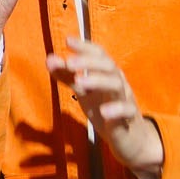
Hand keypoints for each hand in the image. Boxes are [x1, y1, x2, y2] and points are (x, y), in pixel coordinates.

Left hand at [48, 36, 163, 178]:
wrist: (128, 138)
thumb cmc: (105, 108)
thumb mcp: (84, 91)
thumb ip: (67, 76)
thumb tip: (50, 58)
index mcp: (106, 74)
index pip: (99, 54)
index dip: (85, 47)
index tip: (68, 40)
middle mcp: (117, 82)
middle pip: (108, 66)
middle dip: (89, 62)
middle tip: (69, 63)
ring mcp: (125, 99)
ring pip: (116, 84)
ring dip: (98, 81)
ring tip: (80, 83)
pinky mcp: (130, 119)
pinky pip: (127, 110)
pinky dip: (116, 109)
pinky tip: (103, 112)